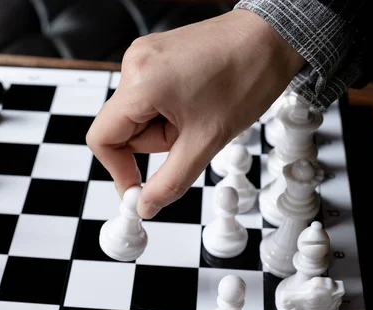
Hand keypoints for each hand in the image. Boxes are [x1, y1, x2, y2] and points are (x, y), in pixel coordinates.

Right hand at [86, 9, 303, 218]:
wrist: (271, 39)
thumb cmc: (246, 77)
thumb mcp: (205, 141)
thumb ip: (170, 181)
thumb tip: (146, 206)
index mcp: (141, 83)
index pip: (102, 139)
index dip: (118, 170)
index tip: (138, 188)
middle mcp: (135, 63)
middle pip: (121, 127)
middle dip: (154, 141)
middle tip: (188, 134)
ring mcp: (143, 55)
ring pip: (136, 114)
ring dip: (162, 126)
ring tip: (196, 114)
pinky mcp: (154, 55)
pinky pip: (146, 96)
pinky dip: (166, 110)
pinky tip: (193, 102)